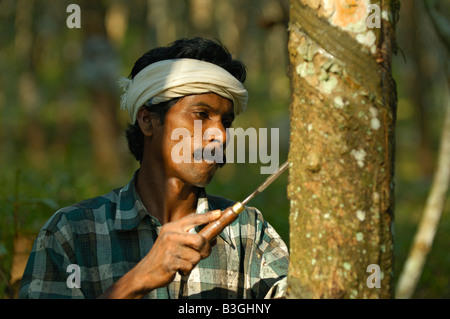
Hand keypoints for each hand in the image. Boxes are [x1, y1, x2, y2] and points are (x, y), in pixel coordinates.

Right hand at [99, 210, 220, 297]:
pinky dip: (186, 270)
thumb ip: (192, 239)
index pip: (192, 219)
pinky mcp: (170, 261)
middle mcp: (170, 235)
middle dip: (206, 249)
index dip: (207, 216)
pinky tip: (177, 269)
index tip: (219, 213)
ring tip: (182, 262)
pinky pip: (189, 266)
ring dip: (193, 262)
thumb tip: (214, 239)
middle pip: (200, 239)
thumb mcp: (175, 243)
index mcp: (172, 227)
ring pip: (196, 256)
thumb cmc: (165, 257)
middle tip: (203, 253)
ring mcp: (169, 248)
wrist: (145, 272)